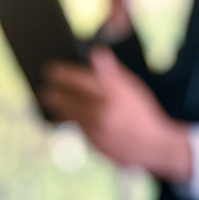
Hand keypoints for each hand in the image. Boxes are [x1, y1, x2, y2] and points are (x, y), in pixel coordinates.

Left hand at [40, 47, 191, 183]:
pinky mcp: (94, 143)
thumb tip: (96, 53)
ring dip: (56, 106)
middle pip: (67, 98)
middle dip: (52, 91)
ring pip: (68, 115)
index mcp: (112, 92)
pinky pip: (76, 128)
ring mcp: (97, 128)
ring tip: (48, 99)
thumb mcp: (133, 88)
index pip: (78, 79)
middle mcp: (102, 110)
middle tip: (44, 86)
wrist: (154, 146)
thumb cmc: (143, 113)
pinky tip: (63, 115)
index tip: (49, 69)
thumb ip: (112, 72)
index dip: (60, 73)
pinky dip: (68, 120)